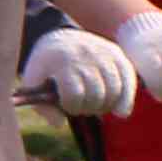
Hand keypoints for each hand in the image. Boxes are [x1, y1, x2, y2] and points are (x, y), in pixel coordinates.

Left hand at [20, 26, 137, 117]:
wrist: (60, 36)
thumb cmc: (46, 65)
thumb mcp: (32, 80)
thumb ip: (41, 105)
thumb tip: (58, 124)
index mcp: (63, 61)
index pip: (75, 94)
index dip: (72, 106)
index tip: (68, 106)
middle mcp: (86, 55)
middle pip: (96, 94)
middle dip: (88, 108)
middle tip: (82, 108)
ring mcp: (104, 53)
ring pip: (114, 90)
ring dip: (105, 106)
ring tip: (95, 107)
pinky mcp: (118, 54)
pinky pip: (128, 81)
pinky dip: (126, 99)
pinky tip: (120, 112)